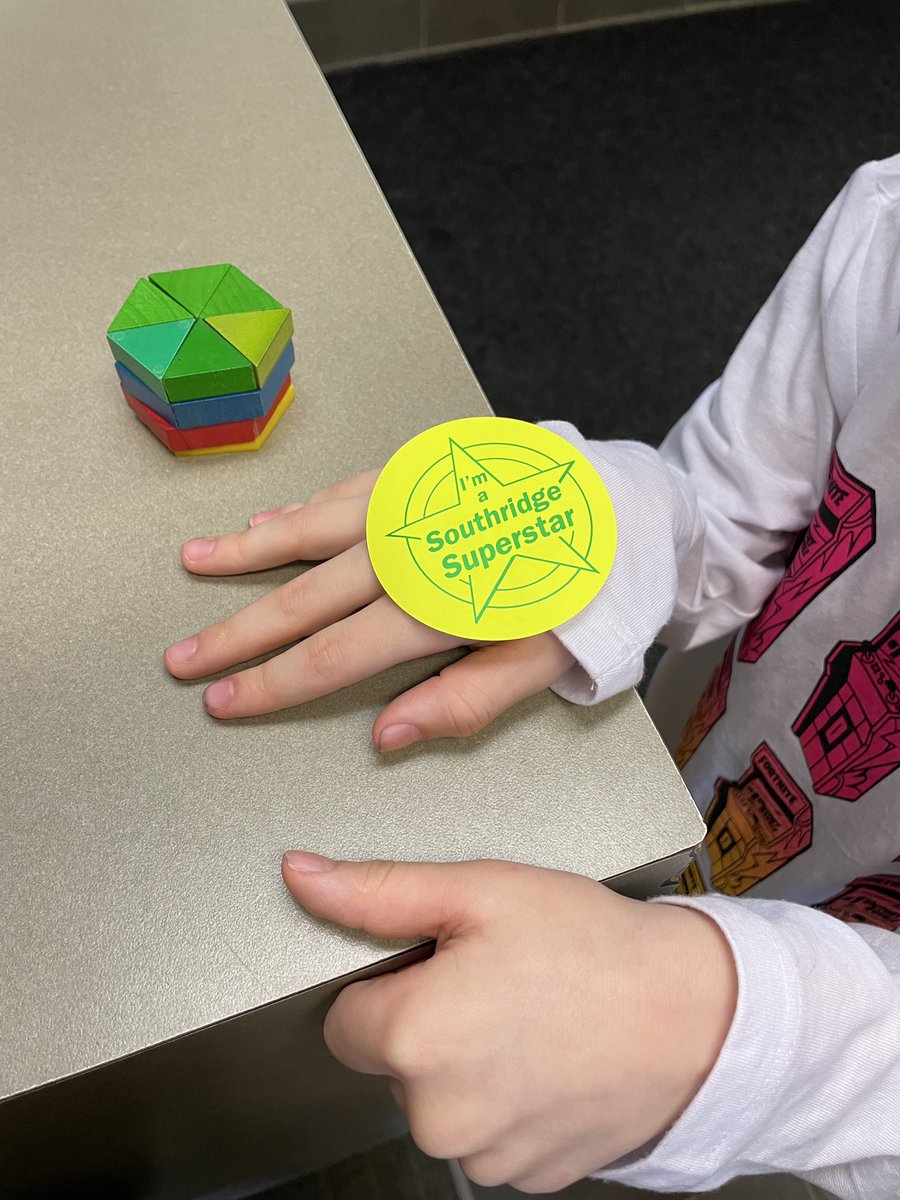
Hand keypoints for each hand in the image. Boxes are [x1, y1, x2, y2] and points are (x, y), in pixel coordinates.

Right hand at [164, 470, 574, 747]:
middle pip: (302, 598)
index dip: (270, 683)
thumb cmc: (587, 589)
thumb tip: (384, 735)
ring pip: (308, 531)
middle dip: (236, 632)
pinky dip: (299, 509)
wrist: (624, 501)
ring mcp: (407, 503)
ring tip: (195, 563)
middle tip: (181, 656)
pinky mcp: (418, 471)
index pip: (331, 657)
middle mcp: (406, 550)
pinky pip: (342, 491)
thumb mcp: (546, 662)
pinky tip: (267, 519)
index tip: (221, 700)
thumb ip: (465, 700)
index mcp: (434, 606)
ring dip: (248, 551)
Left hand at [281, 853, 737, 1192]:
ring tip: (530, 1016)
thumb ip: (378, 890)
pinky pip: (486, 1132)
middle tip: (495, 979)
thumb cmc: (592, 945)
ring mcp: (484, 1156)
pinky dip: (505, 1099)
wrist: (697, 1015)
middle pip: (392, 1061)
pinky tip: (548, 1058)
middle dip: (426, 1022)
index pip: (343, 1018)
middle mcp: (436, 1114)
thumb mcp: (480, 890)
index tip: (441, 963)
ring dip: (467, 1065)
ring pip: (440, 1099)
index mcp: (413, 1038)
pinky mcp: (527, 1177)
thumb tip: (300, 876)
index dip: (389, 983)